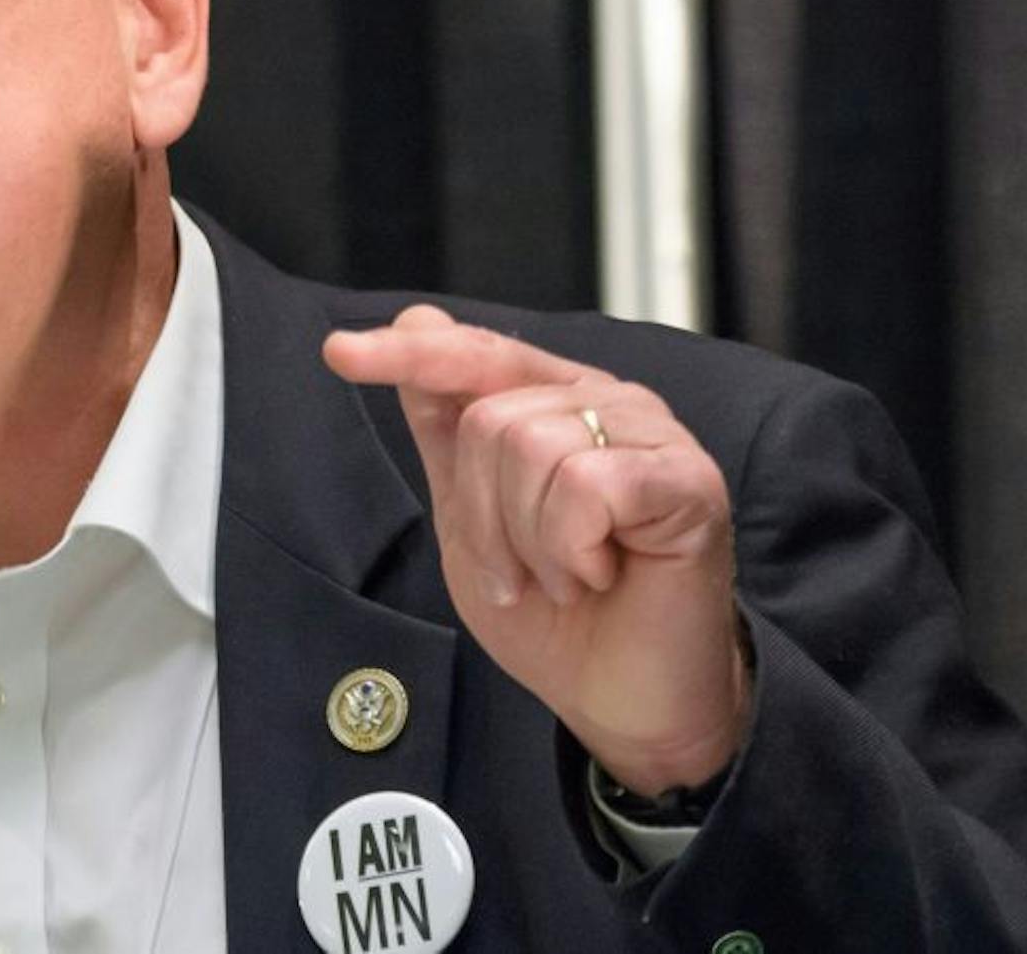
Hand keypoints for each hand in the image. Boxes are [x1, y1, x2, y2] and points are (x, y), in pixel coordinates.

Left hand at [323, 306, 749, 794]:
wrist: (621, 702)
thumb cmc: (557, 617)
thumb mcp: (473, 520)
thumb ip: (446, 430)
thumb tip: (415, 324)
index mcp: (556, 403)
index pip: (474, 353)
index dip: (407, 353)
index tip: (338, 352)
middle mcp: (607, 402)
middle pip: (490, 418)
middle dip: (484, 515)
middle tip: (522, 571)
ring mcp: (654, 435)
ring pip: (534, 448)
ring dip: (530, 541)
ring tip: (568, 575)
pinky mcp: (688, 479)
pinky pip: (586, 487)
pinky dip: (572, 548)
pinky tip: (600, 573)